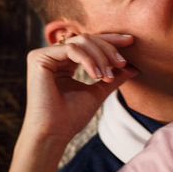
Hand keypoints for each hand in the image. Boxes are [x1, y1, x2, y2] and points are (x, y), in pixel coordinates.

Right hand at [3, 33, 137, 171]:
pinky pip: (70, 49)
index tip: (130, 42)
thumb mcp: (98, 92)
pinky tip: (96, 75)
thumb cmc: (71, 117)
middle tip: (122, 62)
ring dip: (100, 57)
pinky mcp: (39, 58)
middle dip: (107, 48)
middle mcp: (52, 55)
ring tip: (107, 77)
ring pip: (80, 42)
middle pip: (86, 39)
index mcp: (63, 62)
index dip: (109, 41)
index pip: (88, 44)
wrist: (54, 133)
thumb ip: (113, 78)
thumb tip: (134, 68)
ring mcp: (44, 55)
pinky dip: (87, 60)